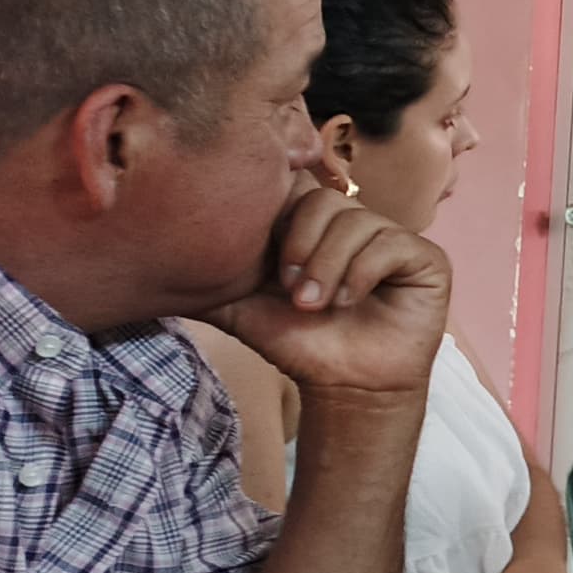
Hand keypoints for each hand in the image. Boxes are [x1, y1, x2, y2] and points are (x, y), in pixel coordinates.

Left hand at [202, 186, 447, 393]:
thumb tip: (145, 269)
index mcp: (315, 225)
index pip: (297, 187)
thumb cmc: (298, 343)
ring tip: (315, 305)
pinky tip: (350, 302)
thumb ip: (203, 280)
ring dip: (328, 267)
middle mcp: (356, 224)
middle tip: (290, 291)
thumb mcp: (239, 306)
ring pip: (357, 222)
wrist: (344, 385)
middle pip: (324, 200)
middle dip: (300, 247)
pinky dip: (363, 273)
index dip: (280, 213)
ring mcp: (394, 238)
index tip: (269, 262)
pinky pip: (392, 244)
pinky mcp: (427, 258)